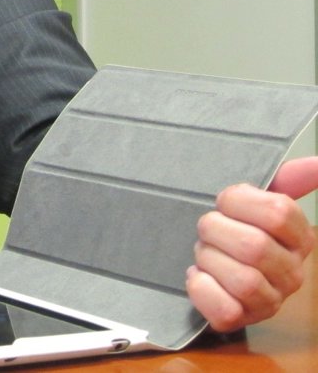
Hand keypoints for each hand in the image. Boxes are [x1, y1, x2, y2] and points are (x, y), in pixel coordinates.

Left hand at [186, 156, 317, 330]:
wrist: (212, 265)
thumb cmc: (236, 226)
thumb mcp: (258, 199)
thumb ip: (287, 179)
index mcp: (300, 238)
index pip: (279, 212)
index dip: (239, 202)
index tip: (225, 202)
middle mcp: (292, 273)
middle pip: (255, 247)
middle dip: (217, 231)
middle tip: (209, 229)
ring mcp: (270, 301)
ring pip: (244, 281)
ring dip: (209, 259)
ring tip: (205, 253)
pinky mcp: (241, 319)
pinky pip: (225, 310)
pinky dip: (202, 289)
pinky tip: (199, 276)